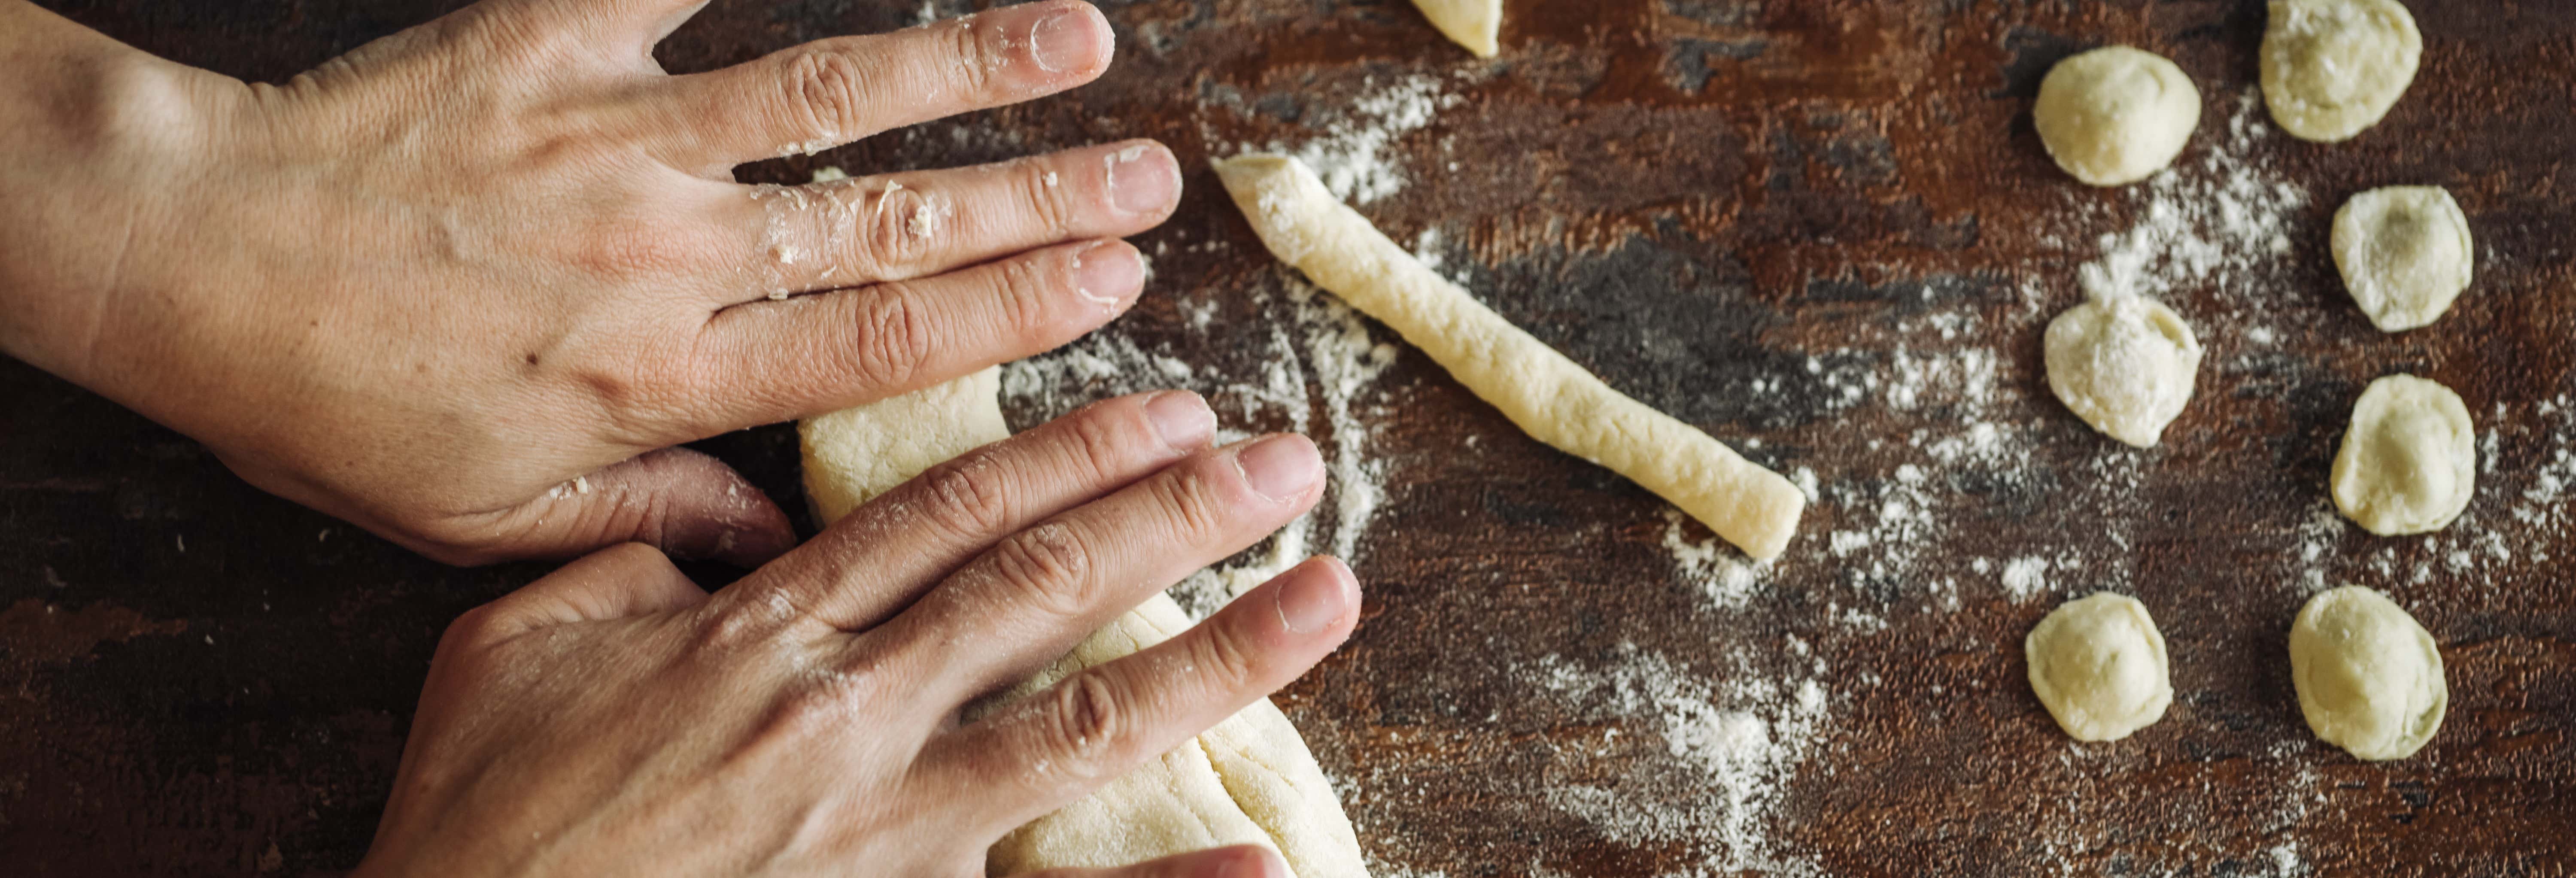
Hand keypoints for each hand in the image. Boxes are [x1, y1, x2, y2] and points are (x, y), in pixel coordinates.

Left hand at [0, 0, 1178, 564]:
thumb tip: (774, 541)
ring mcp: (619, 132)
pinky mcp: (552, 37)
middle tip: (1151, 174)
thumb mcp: (488, 515)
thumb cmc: (334, 403)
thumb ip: (648, 514)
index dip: (1018, 309)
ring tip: (1076, 34)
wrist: (191, 263)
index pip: (885, 337)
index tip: (1116, 282)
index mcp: (667, 372)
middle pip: (898, 218)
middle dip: (1041, 194)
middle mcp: (670, 249)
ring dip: (966, 63)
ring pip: (829, 94)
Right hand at [358, 392, 1359, 876]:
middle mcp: (848, 717)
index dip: (1070, 450)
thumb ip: (621, 569)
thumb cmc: (480, 826)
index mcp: (763, 637)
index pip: (950, 514)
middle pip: (1045, 587)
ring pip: (1084, 720)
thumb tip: (707, 533)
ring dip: (1221, 653)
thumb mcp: (508, 654)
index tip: (1166, 405)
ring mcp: (884, 833)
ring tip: (1329, 594)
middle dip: (1179, 514)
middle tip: (1287, 459)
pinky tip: (1262, 862)